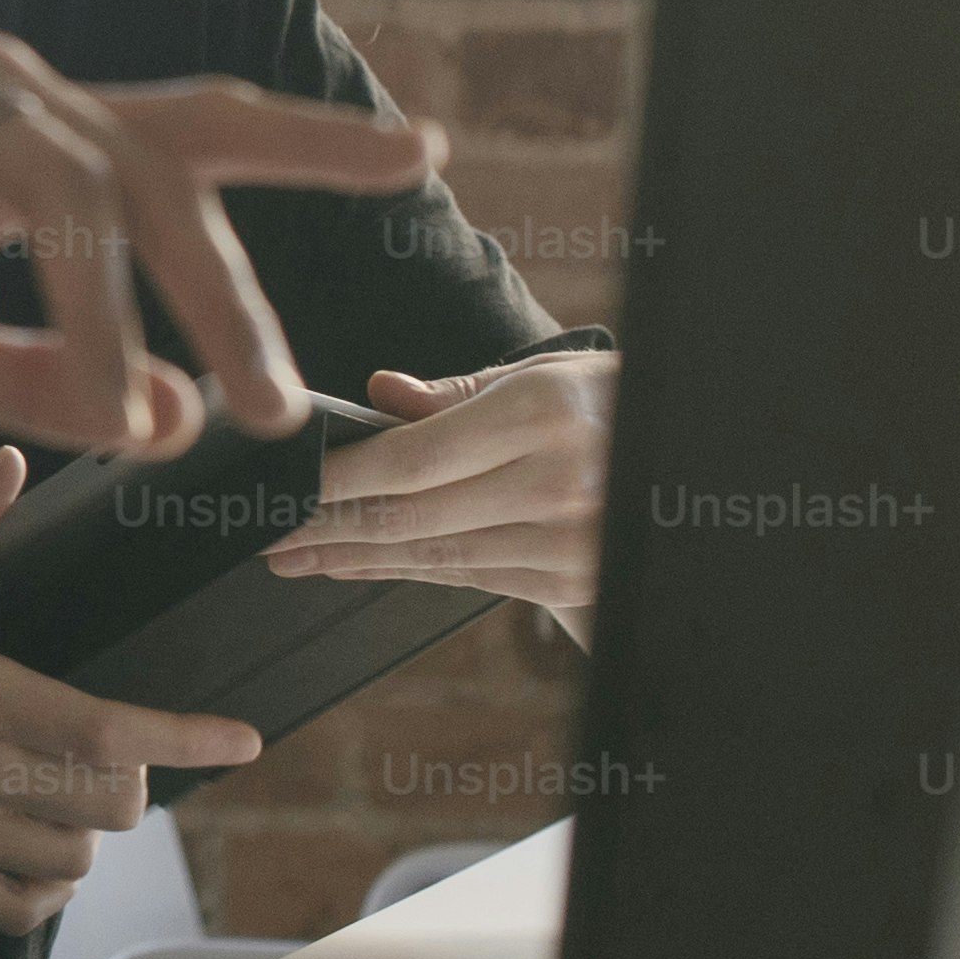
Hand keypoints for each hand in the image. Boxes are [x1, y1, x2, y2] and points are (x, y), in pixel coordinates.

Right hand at [0, 29, 440, 453]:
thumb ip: (43, 379)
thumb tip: (180, 418)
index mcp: (18, 139)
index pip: (190, 128)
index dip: (308, 138)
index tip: (422, 151)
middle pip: (150, 165)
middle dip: (227, 290)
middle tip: (276, 404)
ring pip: (54, 176)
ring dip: (103, 307)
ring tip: (126, 413)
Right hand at [0, 447, 262, 935]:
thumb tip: (6, 464)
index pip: (105, 729)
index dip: (185, 737)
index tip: (241, 739)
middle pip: (107, 804)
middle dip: (130, 773)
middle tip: (113, 741)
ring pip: (72, 859)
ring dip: (89, 827)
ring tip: (68, 787)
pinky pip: (14, 909)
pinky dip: (44, 885)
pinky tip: (33, 849)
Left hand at [262, 351, 614, 620]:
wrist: (692, 466)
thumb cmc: (606, 407)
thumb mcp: (546, 377)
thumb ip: (457, 394)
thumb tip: (379, 396)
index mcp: (541, 415)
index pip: (412, 459)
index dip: (338, 481)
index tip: (286, 489)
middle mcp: (555, 482)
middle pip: (411, 516)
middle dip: (327, 530)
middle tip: (267, 535)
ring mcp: (566, 541)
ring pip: (432, 554)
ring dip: (354, 558)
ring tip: (296, 556)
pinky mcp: (570, 582)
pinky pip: (466, 577)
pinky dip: (404, 571)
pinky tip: (358, 565)